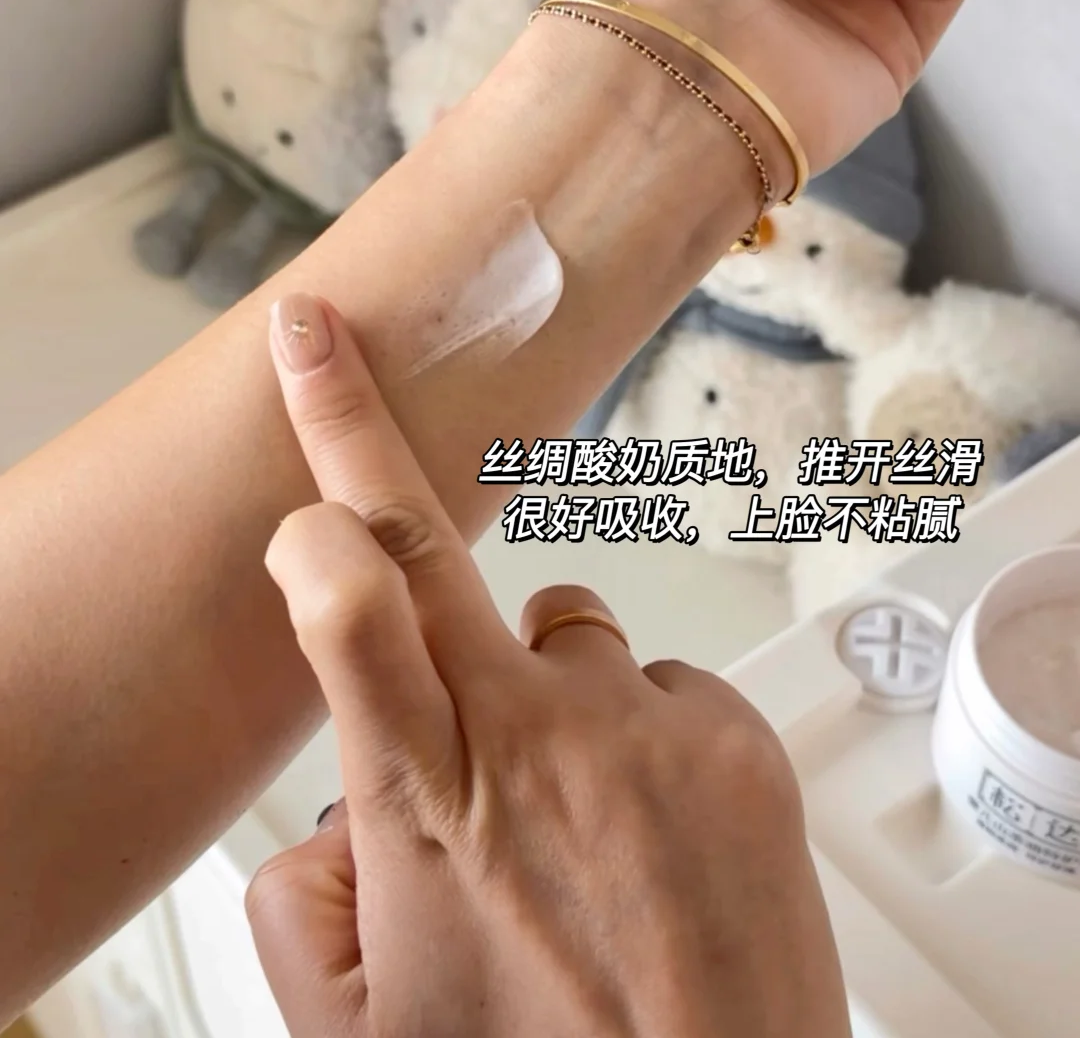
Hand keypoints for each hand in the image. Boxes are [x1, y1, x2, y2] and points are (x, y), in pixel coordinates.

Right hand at [246, 293, 851, 1037]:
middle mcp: (533, 739)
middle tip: (321, 347)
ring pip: (562, 628)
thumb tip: (335, 814)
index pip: (346, 605)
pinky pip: (659, 688)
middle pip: (425, 543)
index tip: (290, 493)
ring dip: (544, 687)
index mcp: (425, 804)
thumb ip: (305, 905)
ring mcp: (644, 728)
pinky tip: (652, 838)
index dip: (307, 527)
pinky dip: (640, 738)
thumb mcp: (363, 1030)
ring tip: (574, 811)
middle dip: (353, 427)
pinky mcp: (734, 739)